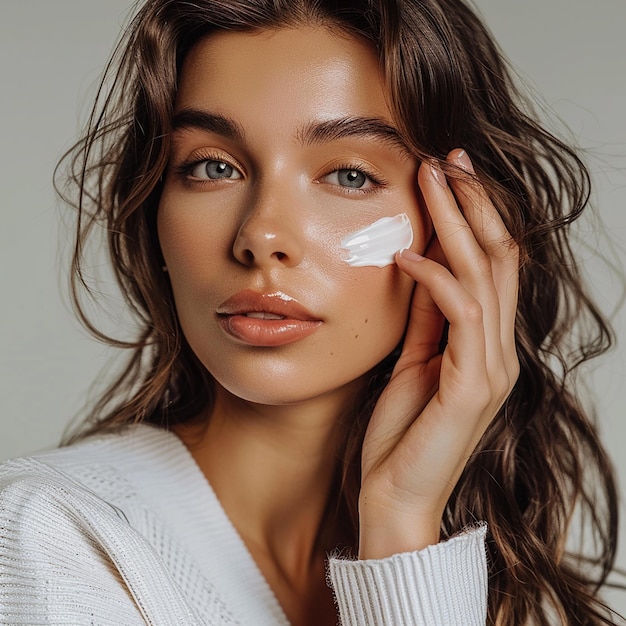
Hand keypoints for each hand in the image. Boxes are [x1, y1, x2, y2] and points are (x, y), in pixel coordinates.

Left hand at [358, 149, 519, 558]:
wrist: (395, 499)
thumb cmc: (401, 435)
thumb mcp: (412, 361)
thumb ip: (425, 318)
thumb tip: (421, 264)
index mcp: (486, 347)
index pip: (493, 267)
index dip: (477, 217)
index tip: (450, 174)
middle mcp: (499, 353)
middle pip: (498, 259)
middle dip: (473, 204)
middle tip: (448, 159)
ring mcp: (491, 369)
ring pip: (485, 276)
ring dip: (456, 224)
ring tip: (431, 181)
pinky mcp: (472, 387)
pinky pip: (459, 315)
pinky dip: (434, 278)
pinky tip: (405, 255)